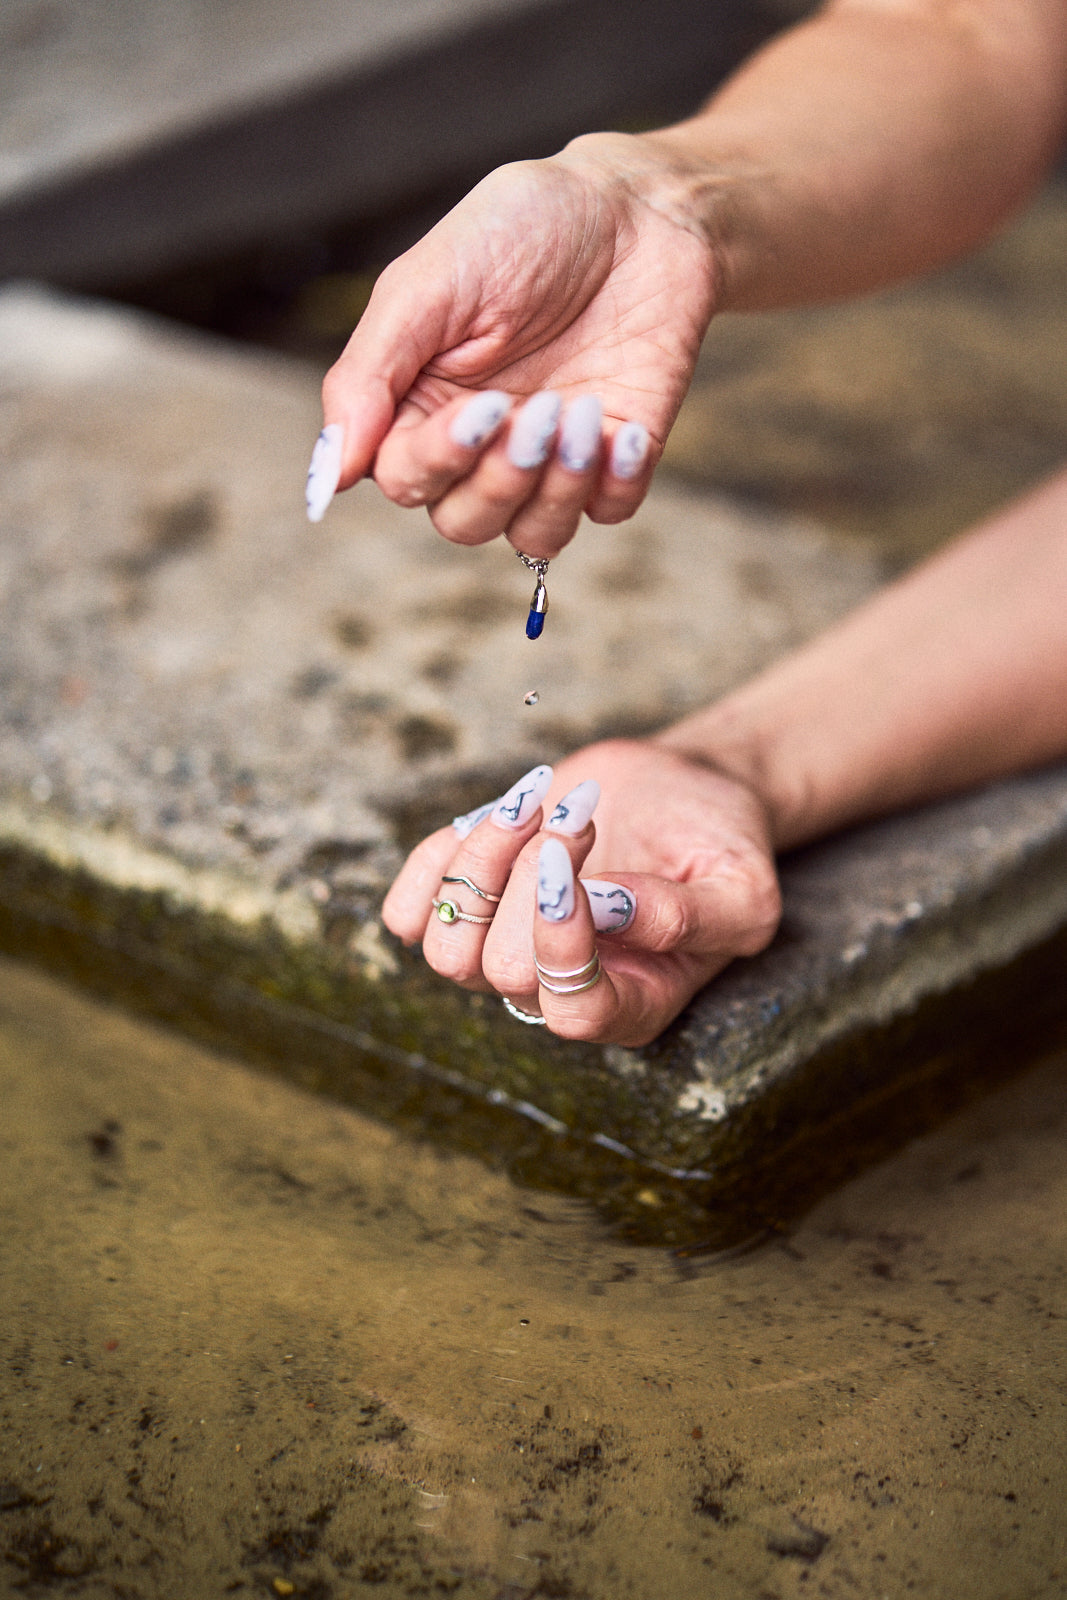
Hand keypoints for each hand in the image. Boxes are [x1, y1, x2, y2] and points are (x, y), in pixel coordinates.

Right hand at [312, 133, 718, 557]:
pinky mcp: (618, 452)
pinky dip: (614, 484)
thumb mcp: (425, 286)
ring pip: (535, 535)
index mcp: (421, 404)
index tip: (481, 408)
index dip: (438, 461)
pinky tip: (621, 430)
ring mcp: (553, 454)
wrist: (634, 203)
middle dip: (500, 480)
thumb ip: (366, 378)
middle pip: (464, 521)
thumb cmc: (520, 227)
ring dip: (554, 490)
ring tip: (580, 415)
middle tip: (537, 411)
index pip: (406, 480)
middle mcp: (484, 444)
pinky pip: (610, 511)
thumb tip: (329, 473)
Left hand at [381, 740, 780, 1046]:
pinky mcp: (465, 913)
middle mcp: (559, 994)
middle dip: (532, 874)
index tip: (572, 858)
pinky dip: (438, 860)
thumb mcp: (740, 887)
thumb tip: (605, 910)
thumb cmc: (718, 846)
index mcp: (633, 1005)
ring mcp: (502, 957)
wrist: (677, 793)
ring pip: (444, 945)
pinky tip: (499, 819)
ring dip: (484, 858)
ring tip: (539, 802)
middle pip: (501, 968)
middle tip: (580, 814)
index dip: (561, 942)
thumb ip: (688, 916)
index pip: (574, 1010)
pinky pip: (407, 916)